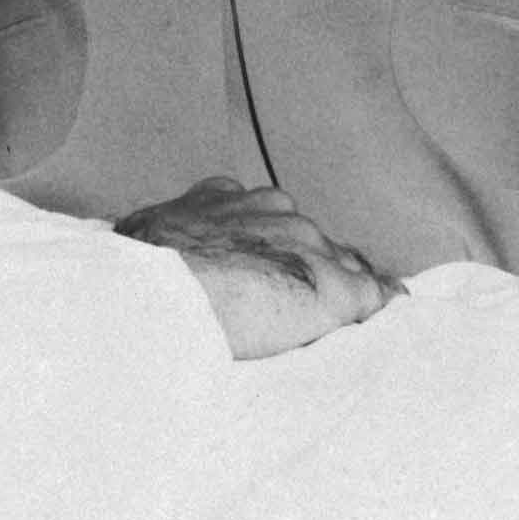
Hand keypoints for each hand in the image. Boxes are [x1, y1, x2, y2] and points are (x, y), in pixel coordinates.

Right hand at [114, 176, 398, 358]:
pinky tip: (387, 315)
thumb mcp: (139, 235)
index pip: (262, 215)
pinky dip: (378, 305)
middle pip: (303, 236)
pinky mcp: (335, 287)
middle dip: (299, 264)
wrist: (168, 293)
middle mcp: (273, 210)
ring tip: (327, 321)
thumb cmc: (140, 269)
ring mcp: (307, 245)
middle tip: (284, 302)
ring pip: (337, 262)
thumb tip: (131, 243)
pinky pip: (373, 293)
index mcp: (226, 198)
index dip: (263, 245)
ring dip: (332, 287)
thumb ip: (156, 233)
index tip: (257, 267)